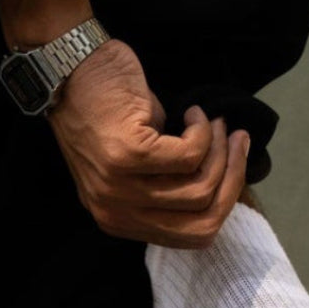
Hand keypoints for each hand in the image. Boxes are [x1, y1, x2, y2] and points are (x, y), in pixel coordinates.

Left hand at [47, 39, 249, 249]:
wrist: (70, 69)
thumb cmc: (107, 109)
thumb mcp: (135, 165)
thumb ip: (168, 184)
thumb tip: (221, 181)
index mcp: (118, 220)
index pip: (190, 238)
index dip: (223, 204)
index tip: (235, 168)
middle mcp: (116, 212)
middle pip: (201, 220)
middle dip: (232, 180)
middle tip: (238, 142)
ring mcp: (119, 187)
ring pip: (199, 187)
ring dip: (219, 150)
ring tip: (215, 123)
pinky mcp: (127, 155)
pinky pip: (189, 154)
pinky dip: (202, 130)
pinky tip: (193, 113)